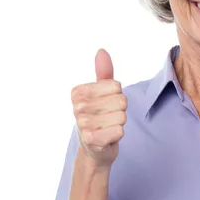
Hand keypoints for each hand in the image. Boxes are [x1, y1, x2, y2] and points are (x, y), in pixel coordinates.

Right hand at [71, 49, 126, 167]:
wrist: (94, 149)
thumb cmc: (99, 116)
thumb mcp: (102, 92)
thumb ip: (103, 72)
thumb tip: (101, 51)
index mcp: (78, 92)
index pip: (116, 86)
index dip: (117, 96)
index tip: (105, 105)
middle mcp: (78, 107)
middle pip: (121, 101)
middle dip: (120, 110)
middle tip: (108, 118)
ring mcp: (83, 124)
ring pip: (122, 116)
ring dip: (119, 123)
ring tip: (107, 127)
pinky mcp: (92, 140)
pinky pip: (119, 131)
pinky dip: (118, 135)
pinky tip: (107, 137)